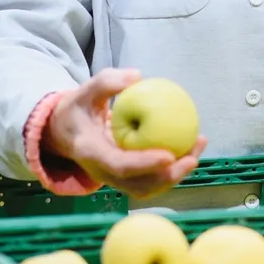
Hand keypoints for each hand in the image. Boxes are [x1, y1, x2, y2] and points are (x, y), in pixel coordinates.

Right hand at [42, 68, 206, 198]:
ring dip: (177, 173)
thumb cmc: (79, 108)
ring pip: (149, 186)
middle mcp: (102, 172)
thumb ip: (107, 82)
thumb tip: (136, 76)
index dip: (144, 164)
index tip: (169, 156)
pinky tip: (192, 147)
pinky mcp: (127, 176)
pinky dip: (174, 167)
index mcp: (91, 152)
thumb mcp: (85, 90)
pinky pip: (153, 178)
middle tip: (193, 157)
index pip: (119, 165)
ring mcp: (115, 178)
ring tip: (198, 147)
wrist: (66, 130)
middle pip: (138, 185)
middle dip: (168, 177)